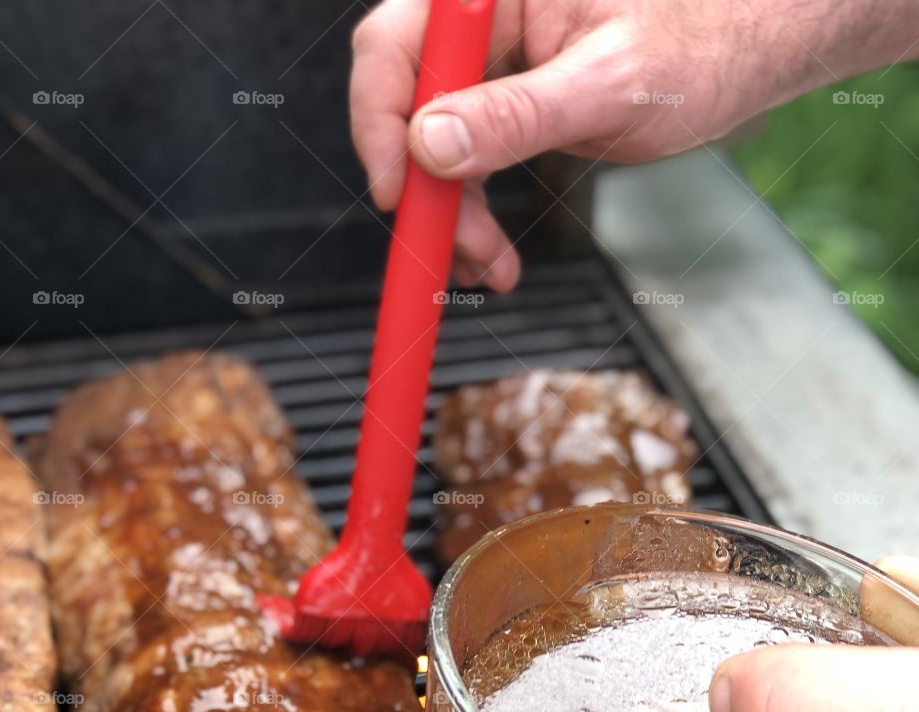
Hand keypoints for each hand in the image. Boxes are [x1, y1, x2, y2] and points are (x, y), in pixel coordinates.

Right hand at [350, 0, 915, 286]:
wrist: (751, 48)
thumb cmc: (705, 41)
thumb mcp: (609, 85)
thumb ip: (517, 114)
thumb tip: (430, 145)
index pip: (396, 44)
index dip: (380, 123)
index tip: (400, 192)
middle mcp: (484, 18)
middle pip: (407, 102)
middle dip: (428, 189)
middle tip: (456, 252)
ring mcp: (495, 62)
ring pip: (434, 145)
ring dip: (455, 216)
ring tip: (490, 266)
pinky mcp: (511, 101)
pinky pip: (469, 161)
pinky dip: (476, 212)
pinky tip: (495, 255)